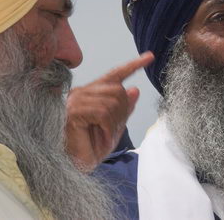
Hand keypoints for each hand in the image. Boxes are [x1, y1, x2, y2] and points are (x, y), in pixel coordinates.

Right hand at [65, 52, 153, 171]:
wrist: (75, 167)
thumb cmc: (91, 148)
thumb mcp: (114, 127)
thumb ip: (124, 109)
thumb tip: (135, 89)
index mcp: (92, 93)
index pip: (116, 74)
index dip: (134, 65)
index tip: (150, 57)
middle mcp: (82, 92)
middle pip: (117, 90)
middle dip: (122, 111)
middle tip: (113, 130)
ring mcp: (75, 100)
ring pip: (111, 101)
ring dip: (114, 122)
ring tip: (106, 135)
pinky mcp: (73, 111)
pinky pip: (102, 112)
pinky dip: (107, 127)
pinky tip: (101, 136)